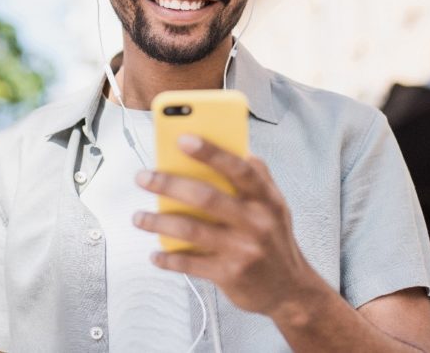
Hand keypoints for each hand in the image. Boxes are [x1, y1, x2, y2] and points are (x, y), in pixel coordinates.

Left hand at [133, 135, 316, 316]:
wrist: (290, 290)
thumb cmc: (274, 240)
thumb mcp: (276, 205)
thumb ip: (258, 177)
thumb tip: (237, 147)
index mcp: (266, 200)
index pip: (239, 169)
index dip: (211, 152)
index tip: (182, 139)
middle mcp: (256, 223)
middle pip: (206, 197)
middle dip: (169, 184)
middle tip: (143, 177)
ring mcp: (242, 250)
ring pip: (192, 230)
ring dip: (159, 222)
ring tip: (139, 216)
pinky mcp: (229, 275)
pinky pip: (190, 264)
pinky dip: (168, 259)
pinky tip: (155, 254)